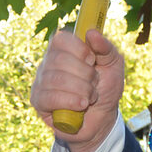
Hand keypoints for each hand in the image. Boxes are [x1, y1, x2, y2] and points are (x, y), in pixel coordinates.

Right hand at [30, 29, 125, 151]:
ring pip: (56, 79)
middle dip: (85, 74)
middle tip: (94, 83)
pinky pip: (49, 98)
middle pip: (60, 60)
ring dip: (81, 90)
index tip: (92, 60)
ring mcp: (41, 81)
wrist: (101, 119)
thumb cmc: (105, 88)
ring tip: (90, 97)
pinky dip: (70, 101)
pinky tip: (81, 106)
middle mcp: (48, 62)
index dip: (79, 50)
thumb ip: (106, 47)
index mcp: (64, 49)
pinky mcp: (38, 101)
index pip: (61, 39)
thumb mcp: (113, 65)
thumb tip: (91, 32)